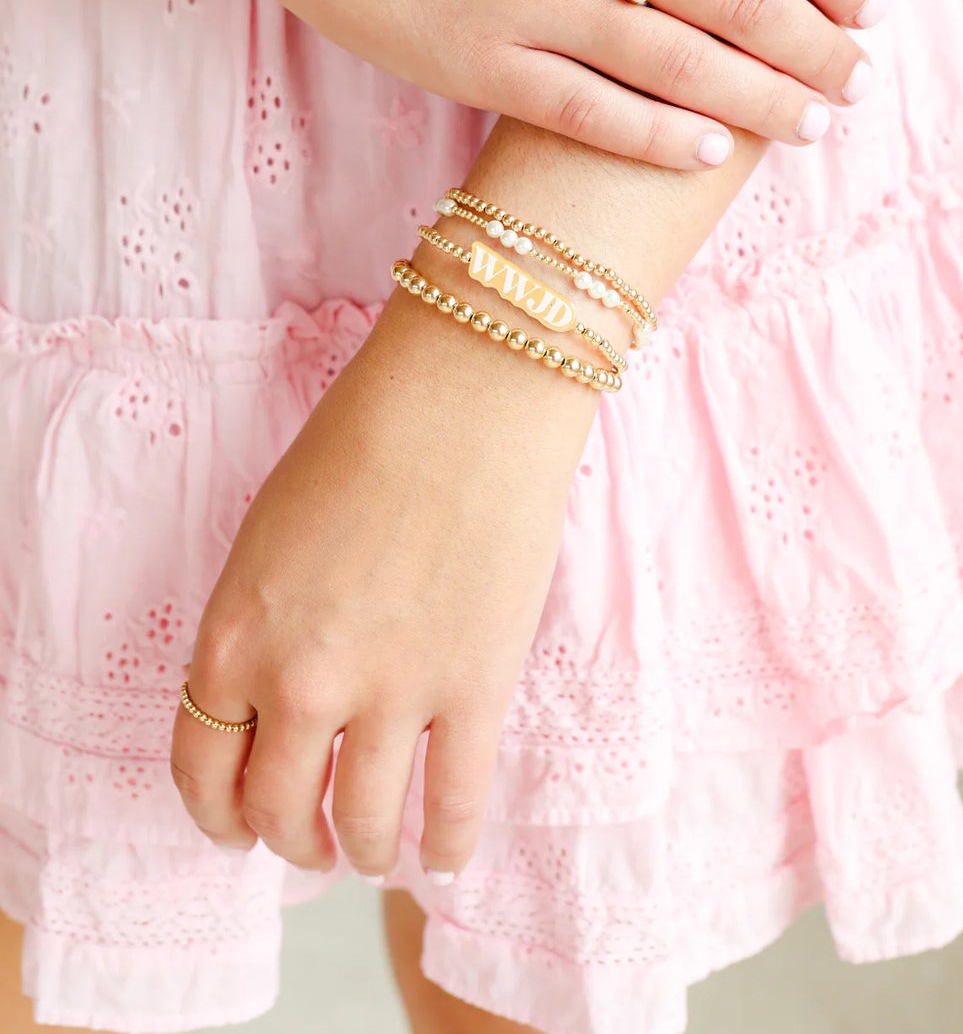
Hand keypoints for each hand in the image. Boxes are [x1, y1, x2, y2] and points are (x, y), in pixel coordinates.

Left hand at [170, 275, 595, 878]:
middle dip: (288, 838)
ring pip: (362, 824)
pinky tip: (443, 853)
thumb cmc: (363, 438)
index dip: (217, 815)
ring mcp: (392, 693)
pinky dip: (446, 842)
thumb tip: (281, 700)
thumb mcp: (268, 538)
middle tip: (307, 841)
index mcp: (234, 636)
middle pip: (276, 810)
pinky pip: (454, 802)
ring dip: (360, 850)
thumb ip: (260, 629)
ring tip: (371, 850)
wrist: (463, 395)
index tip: (237, 826)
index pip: (201, 769)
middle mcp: (300, 682)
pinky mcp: (475, 689)